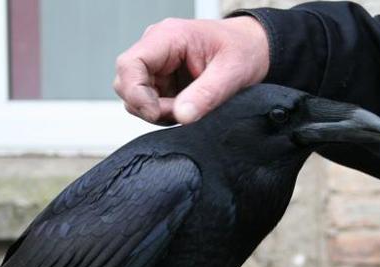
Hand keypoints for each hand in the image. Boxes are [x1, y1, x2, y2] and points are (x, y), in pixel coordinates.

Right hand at [113, 16, 269, 124]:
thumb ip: (206, 95)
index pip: (129, 64)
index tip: (157, 112)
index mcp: (168, 37)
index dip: (135, 93)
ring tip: (189, 107)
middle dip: (149, 106)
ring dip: (157, 111)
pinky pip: (148, 102)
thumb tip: (182, 116)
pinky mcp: (161, 79)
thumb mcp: (231, 73)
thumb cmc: (243, 51)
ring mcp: (156, 64)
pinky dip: (163, 112)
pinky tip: (186, 107)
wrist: (253, 49)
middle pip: (126, 83)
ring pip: (135, 96)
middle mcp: (156, 48)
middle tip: (182, 111)